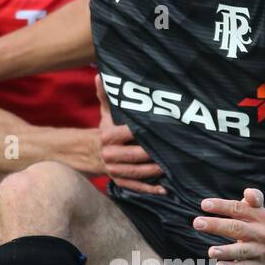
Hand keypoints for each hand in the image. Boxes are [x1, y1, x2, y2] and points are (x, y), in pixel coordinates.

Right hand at [95, 74, 166, 194]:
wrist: (92, 153)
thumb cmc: (106, 130)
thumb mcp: (106, 113)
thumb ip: (106, 96)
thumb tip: (100, 74)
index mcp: (107, 136)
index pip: (127, 134)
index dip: (143, 132)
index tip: (160, 129)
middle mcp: (109, 155)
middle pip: (134, 155)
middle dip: (152, 154)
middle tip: (172, 151)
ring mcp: (114, 170)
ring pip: (136, 172)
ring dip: (154, 171)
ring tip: (171, 167)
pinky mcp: (120, 182)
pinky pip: (136, 186)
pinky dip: (150, 189)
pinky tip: (164, 189)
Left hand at [193, 187, 264, 264]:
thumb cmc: (260, 223)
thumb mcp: (259, 209)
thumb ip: (254, 197)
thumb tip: (248, 193)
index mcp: (263, 216)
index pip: (240, 209)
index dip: (222, 206)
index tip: (204, 205)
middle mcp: (264, 234)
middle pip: (238, 228)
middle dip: (217, 225)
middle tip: (197, 223)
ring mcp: (262, 251)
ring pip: (242, 251)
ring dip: (226, 251)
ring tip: (211, 252)